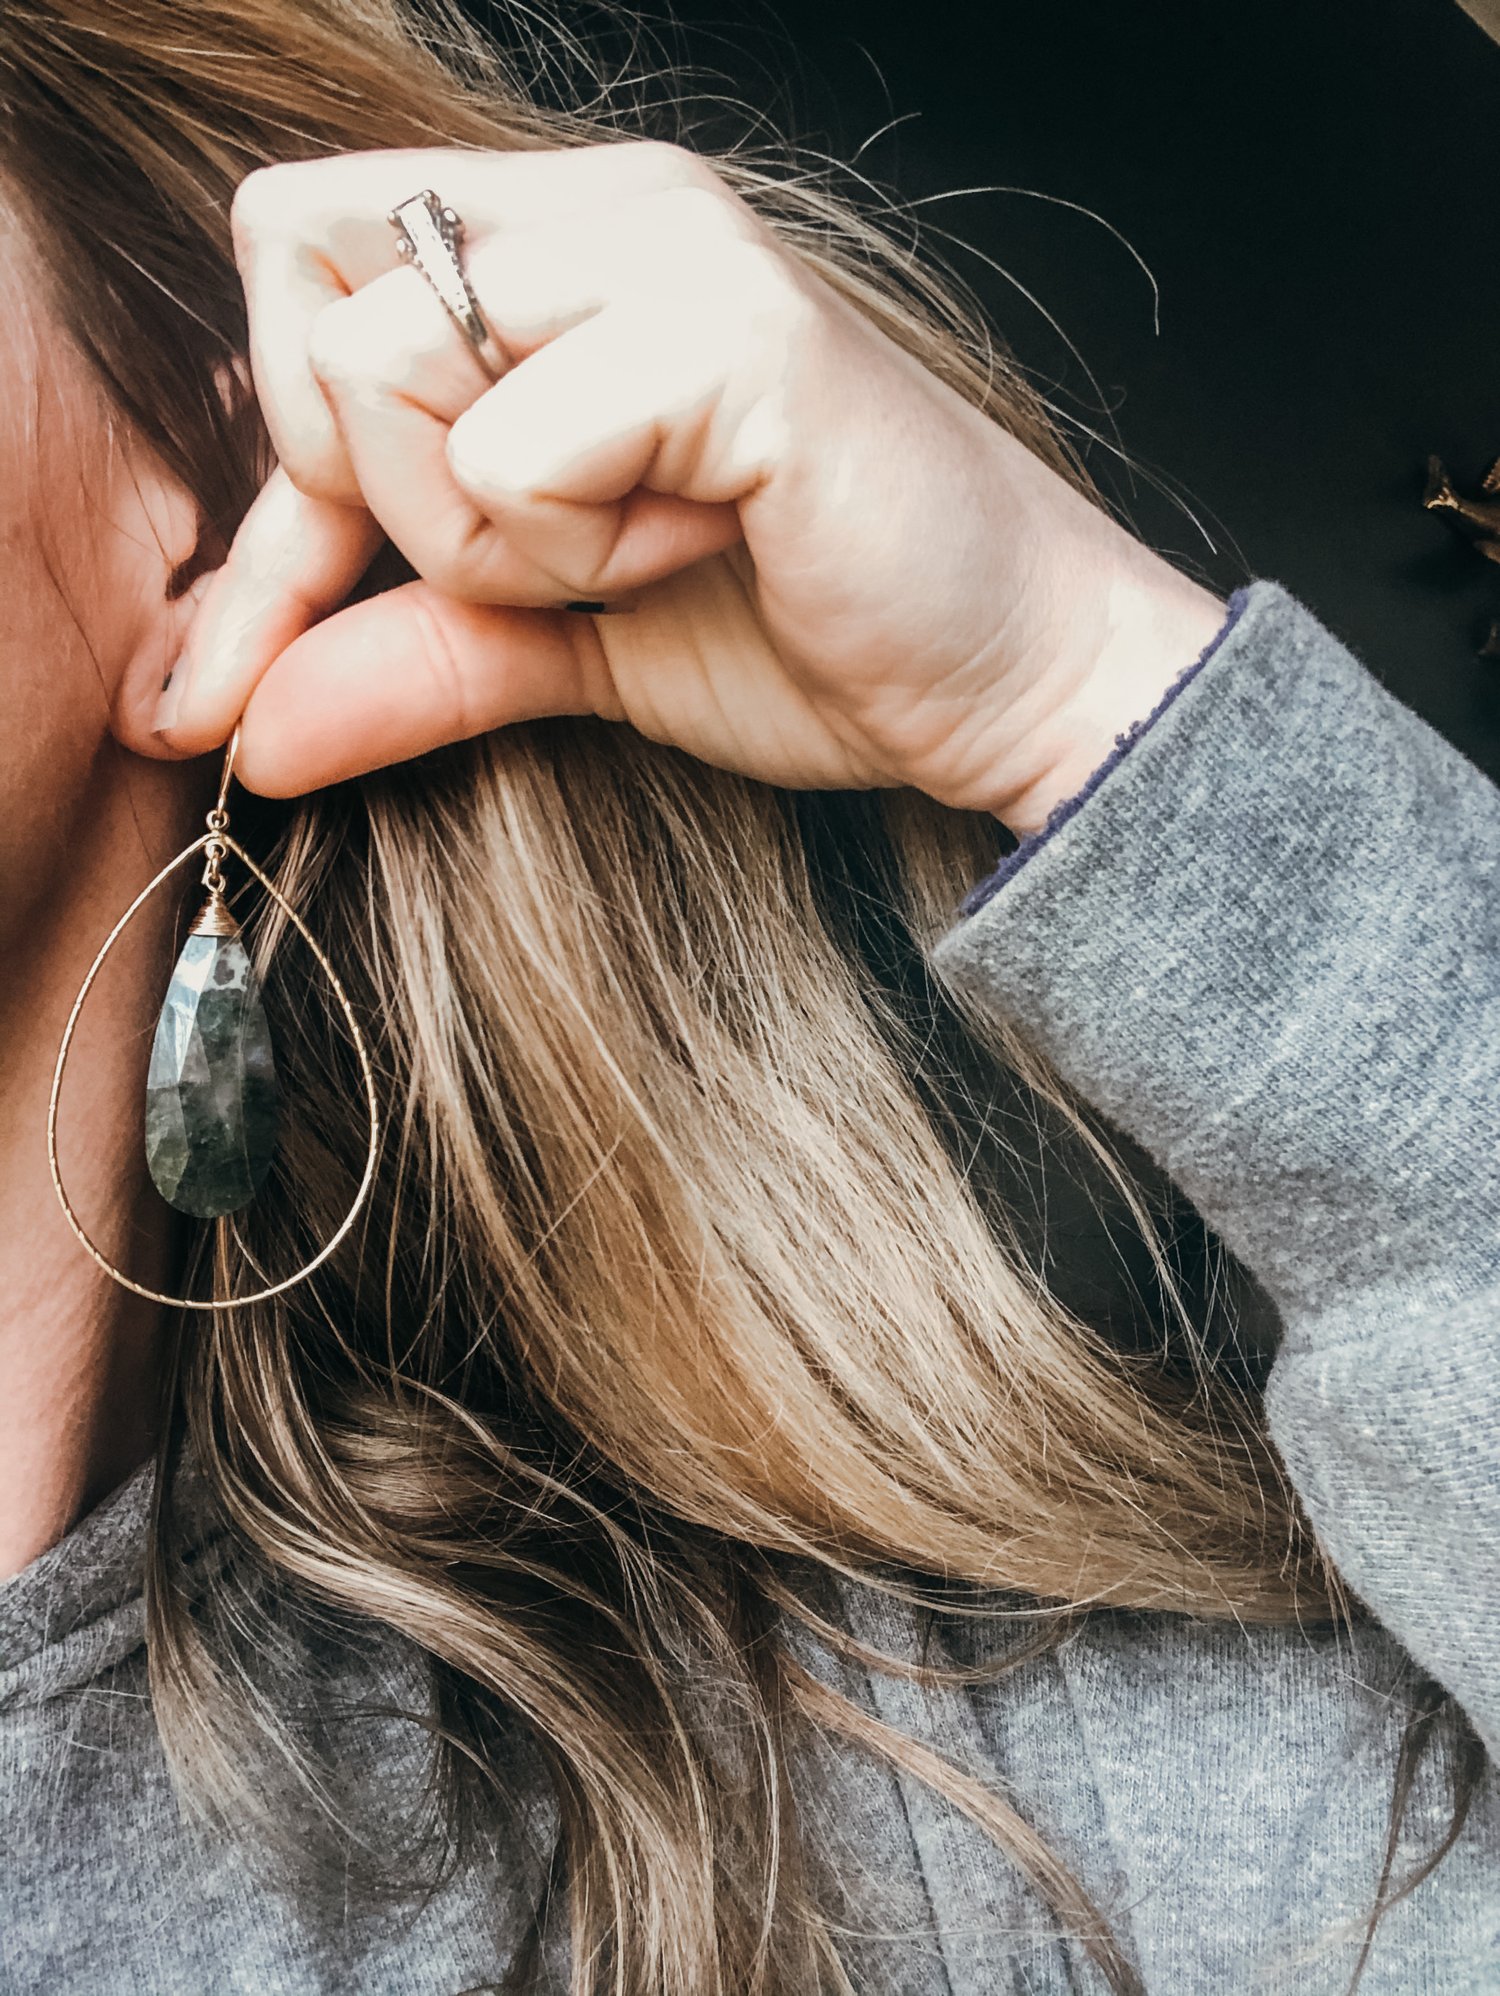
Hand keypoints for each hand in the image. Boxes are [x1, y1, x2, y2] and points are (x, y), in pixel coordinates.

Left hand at [154, 142, 1224, 833]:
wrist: (1009, 684)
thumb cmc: (812, 637)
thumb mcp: (562, 645)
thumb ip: (405, 653)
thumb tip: (241, 728)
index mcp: (561, 241)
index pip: (297, 267)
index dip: (272, 477)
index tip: (288, 639)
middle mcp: (607, 206)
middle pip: (305, 274)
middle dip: (351, 484)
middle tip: (508, 571)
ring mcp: (672, 250)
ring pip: (383, 359)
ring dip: (474, 528)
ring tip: (631, 558)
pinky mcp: (730, 335)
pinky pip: (509, 446)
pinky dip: (567, 552)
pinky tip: (700, 548)